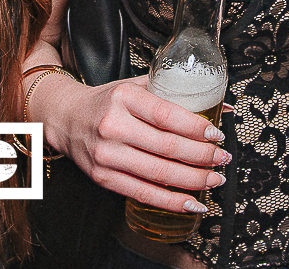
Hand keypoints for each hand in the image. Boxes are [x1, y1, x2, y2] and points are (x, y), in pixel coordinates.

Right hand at [40, 74, 229, 213]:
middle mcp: (113, 126)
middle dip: (202, 157)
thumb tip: (221, 106)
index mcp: (124, 98)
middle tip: (222, 158)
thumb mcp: (136, 86)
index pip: (167, 115)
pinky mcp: (104, 178)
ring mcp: (107, 155)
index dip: (196, 128)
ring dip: (193, 180)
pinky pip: (144, 194)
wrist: (66, 118)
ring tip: (214, 179)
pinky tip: (192, 202)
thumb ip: (174, 93)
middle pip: (167, 147)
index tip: (217, 134)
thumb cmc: (107, 101)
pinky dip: (172, 201)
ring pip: (159, 174)